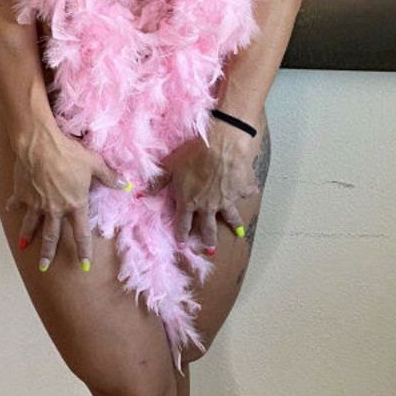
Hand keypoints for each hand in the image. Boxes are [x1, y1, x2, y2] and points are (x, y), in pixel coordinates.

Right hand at [7, 126, 127, 271]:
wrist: (40, 145)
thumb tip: (125, 185)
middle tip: (45, 266)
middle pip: (52, 237)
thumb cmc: (68, 153)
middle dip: (48, 253)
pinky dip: (13, 207)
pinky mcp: (22, 194)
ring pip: (31, 225)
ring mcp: (36, 204)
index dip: (84, 251)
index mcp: (75, 205)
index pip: (81, 234)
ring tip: (24, 246)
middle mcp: (54, 209)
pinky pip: (17, 204)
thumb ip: (109, 177)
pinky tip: (10, 209)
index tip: (84, 265)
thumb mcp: (94, 164)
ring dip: (28, 236)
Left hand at [143, 126, 260, 248]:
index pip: (182, 223)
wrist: (220, 145)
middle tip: (210, 250)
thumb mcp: (169, 166)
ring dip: (234, 225)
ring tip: (238, 233)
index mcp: (189, 201)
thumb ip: (156, 182)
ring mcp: (225, 199)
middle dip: (208, 240)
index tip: (181, 245)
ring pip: (230, 216)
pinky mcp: (239, 188)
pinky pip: (246, 191)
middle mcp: (208, 205)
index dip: (181, 235)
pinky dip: (251, 191)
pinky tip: (255, 191)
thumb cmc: (192, 154)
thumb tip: (141, 194)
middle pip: (208, 227)